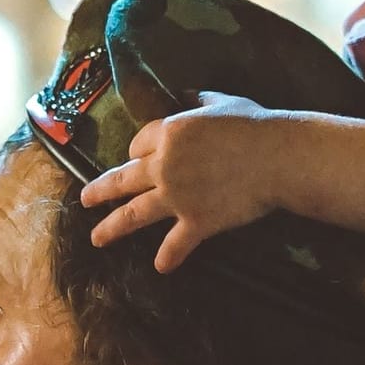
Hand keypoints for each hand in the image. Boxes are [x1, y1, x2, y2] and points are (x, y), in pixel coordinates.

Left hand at [80, 93, 279, 272]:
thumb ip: (196, 101)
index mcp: (168, 133)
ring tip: (96, 238)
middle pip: (122, 179)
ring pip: (133, 214)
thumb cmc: (252, 125)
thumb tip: (184, 97)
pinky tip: (160, 267)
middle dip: (100, 190)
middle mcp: (163, 166)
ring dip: (112, 227)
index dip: (137, 151)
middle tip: (85, 199)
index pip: (137, 144)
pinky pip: (175, 244)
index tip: (138, 158)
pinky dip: (167, 257)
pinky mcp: (196, 222)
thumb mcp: (219, 102)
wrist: (278, 158)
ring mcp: (177, 197)